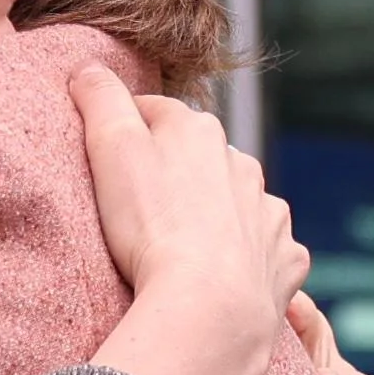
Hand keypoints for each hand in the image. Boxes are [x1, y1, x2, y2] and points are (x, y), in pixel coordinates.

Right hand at [79, 71, 304, 374]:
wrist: (210, 306)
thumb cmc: (152, 226)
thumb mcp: (109, 149)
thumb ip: (99, 99)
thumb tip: (89, 68)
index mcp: (199, 131)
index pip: (156, 114)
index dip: (127, 134)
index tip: (106, 163)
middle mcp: (243, 164)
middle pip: (201, 159)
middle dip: (176, 175)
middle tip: (141, 211)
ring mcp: (269, 214)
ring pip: (239, 203)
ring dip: (217, 215)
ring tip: (183, 248)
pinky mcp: (285, 260)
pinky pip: (268, 252)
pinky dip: (250, 258)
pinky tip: (226, 277)